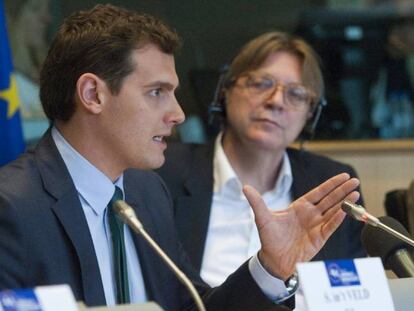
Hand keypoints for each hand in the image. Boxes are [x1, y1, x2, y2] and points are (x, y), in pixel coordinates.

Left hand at [243, 173, 359, 279]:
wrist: (273, 260)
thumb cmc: (269, 239)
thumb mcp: (262, 217)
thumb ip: (257, 202)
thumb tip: (245, 187)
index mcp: (300, 207)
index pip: (319, 192)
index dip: (331, 184)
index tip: (343, 176)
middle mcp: (310, 215)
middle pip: (330, 199)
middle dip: (342, 189)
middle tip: (355, 180)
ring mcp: (316, 226)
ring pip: (334, 211)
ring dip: (345, 202)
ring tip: (356, 192)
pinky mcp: (319, 239)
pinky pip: (330, 226)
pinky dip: (338, 219)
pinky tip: (345, 211)